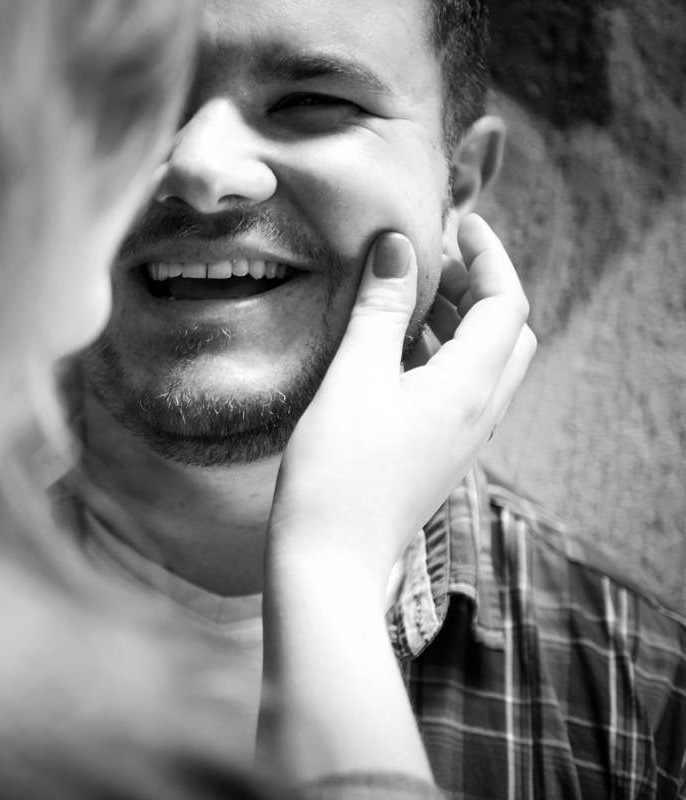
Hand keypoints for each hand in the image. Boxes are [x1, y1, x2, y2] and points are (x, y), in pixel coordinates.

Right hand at [268, 214, 535, 586]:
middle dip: (478, 287)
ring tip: (408, 297)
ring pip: (485, 363)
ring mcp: (461, 439)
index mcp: (468, 387)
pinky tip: (394, 352)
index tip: (456, 223)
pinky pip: (461, 391)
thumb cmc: (335, 472)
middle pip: (507, 333)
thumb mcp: (353, 379)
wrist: (329, 561)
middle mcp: (479, 413)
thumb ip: (380, 309)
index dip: (489, 255)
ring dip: (459, 321)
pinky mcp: (438, 456)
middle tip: (430, 262)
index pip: (506, 303)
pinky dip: (442, 355)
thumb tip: (398, 247)